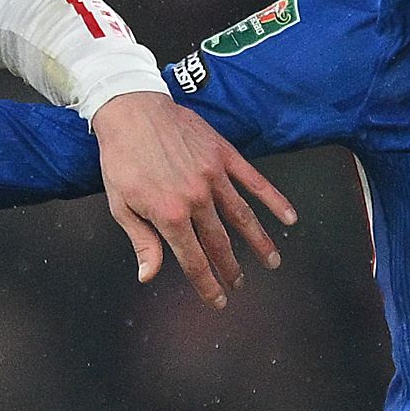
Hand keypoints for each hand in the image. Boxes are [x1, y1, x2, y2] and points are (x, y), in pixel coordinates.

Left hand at [90, 93, 293, 307]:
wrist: (131, 109)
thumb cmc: (121, 158)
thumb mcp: (120, 205)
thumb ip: (142, 242)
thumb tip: (149, 276)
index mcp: (170, 215)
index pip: (194, 260)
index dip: (207, 285)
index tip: (218, 301)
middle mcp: (196, 199)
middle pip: (220, 244)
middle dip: (231, 269)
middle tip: (239, 284)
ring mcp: (213, 176)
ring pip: (243, 217)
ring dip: (259, 242)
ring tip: (271, 261)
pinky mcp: (223, 155)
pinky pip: (254, 181)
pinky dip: (273, 200)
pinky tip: (288, 217)